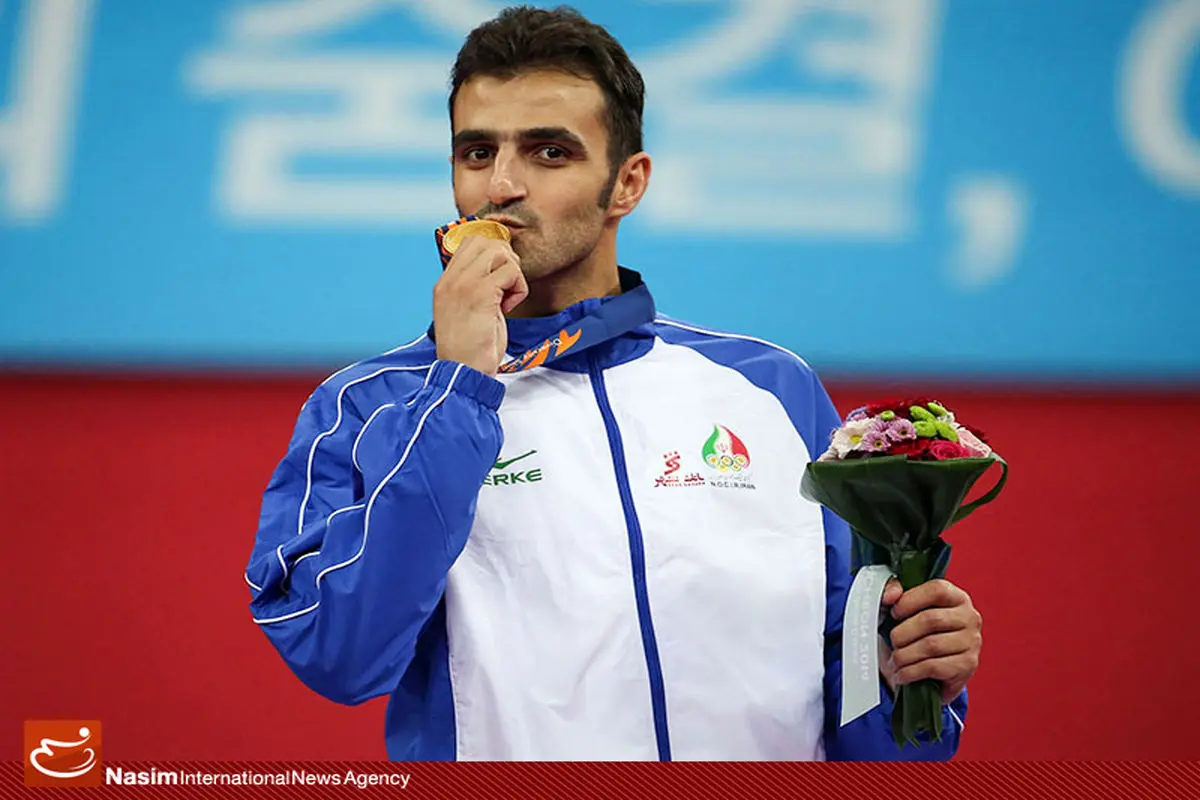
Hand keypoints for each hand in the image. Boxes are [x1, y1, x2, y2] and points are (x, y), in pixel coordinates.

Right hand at [433, 235, 527, 374]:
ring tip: (507, 297)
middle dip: (505, 258)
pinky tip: (509, 307)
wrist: (463, 371)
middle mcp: (451, 280)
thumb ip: (476, 289)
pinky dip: (518, 288)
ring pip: (499, 251)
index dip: (492, 254)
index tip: (500, 280)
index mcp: (445, 283)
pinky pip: (510, 272)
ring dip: (513, 273)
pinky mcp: (480, 293)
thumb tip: (500, 271)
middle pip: (485, 241)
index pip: (469, 244)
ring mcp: (463, 284)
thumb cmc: (470, 349)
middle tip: (507, 285)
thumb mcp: (466, 312)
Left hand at [879, 578, 981, 703]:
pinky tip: (901, 673)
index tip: (893, 612)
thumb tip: (889, 596)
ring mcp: (972, 642)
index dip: (910, 600)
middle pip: (931, 619)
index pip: (937, 590)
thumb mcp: (903, 609)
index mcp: (956, 597)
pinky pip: (933, 667)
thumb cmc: (915, 634)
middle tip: (893, 642)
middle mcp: (969, 617)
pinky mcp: (967, 666)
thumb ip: (893, 591)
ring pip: (931, 645)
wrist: (929, 675)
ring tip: (895, 660)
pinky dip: (910, 671)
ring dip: (904, 655)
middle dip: (903, 633)